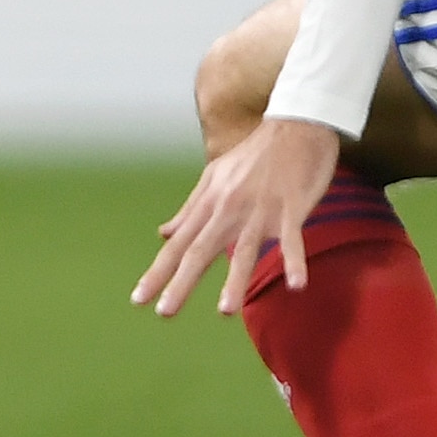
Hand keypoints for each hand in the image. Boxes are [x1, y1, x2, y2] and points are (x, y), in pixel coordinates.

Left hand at [132, 116, 343, 318]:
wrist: (296, 124)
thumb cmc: (256, 154)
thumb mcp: (215, 176)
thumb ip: (190, 209)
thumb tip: (164, 233)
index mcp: (210, 203)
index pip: (178, 244)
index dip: (158, 272)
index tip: (139, 299)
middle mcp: (230, 208)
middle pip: (201, 250)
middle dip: (181, 283)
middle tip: (164, 312)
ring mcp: (261, 209)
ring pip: (244, 249)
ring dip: (235, 280)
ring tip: (225, 311)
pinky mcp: (292, 207)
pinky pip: (293, 238)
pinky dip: (295, 260)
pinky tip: (297, 285)